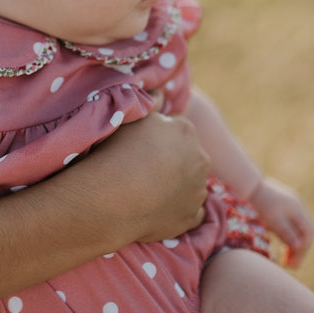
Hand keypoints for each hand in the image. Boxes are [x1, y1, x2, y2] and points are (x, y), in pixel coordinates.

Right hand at [90, 113, 209, 244]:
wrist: (113, 198)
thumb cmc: (117, 153)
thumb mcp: (131, 119)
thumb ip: (152, 105)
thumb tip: (161, 95)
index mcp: (185, 130)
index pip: (175, 130)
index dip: (158, 139)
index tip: (142, 147)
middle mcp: (200, 158)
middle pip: (188, 157)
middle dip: (173, 161)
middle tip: (144, 170)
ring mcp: (199, 190)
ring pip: (191, 184)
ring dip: (177, 186)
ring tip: (148, 193)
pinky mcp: (192, 218)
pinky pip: (191, 212)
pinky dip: (178, 210)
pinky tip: (158, 210)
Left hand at [251, 177, 313, 265]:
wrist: (244, 183)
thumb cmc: (257, 202)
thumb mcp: (272, 220)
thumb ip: (286, 233)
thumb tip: (299, 246)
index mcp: (297, 208)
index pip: (308, 232)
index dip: (303, 249)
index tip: (293, 263)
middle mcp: (296, 205)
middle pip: (303, 231)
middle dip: (298, 249)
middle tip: (289, 265)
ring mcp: (288, 203)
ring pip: (296, 227)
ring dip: (292, 243)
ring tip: (284, 258)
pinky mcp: (279, 203)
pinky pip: (288, 222)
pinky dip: (286, 235)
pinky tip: (278, 244)